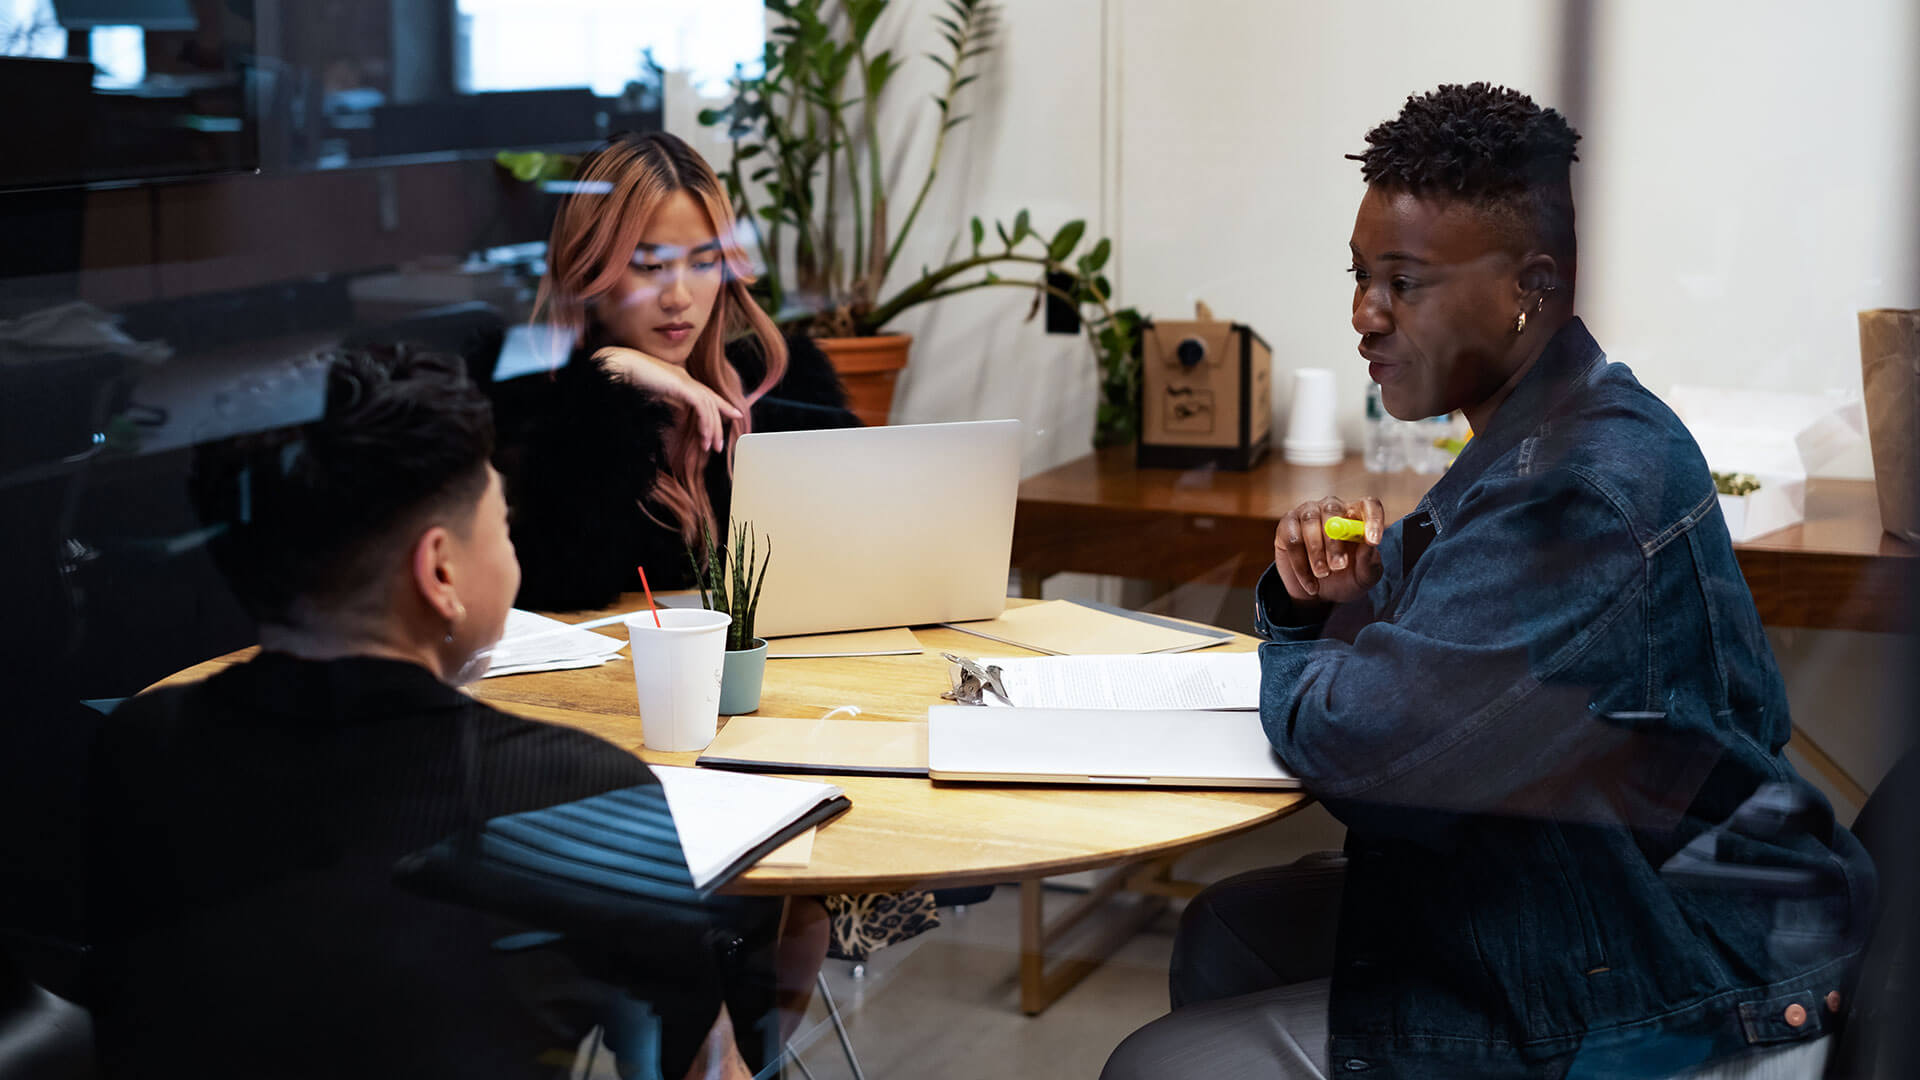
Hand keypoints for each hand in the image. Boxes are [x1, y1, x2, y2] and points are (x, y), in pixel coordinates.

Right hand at [593, 346, 743, 451]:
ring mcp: (683, 380)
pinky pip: (701, 406)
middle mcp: (684, 378)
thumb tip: (667, 420)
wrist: (618, 366)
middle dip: (718, 424)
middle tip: (719, 445)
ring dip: (712, 428)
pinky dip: (705, 422)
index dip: (721, 405)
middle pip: (711, 401)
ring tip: (710, 447)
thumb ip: (662, 404)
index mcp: (678, 379)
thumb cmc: (627, 380)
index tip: (734, 415)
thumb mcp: (650, 396)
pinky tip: (704, 436)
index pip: (705, 393)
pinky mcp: (681, 385)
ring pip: (708, 406)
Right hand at [1273, 495, 1385, 606]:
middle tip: (1339, 566)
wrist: (1319, 594)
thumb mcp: (1365, 576)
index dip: (1372, 519)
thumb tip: (1369, 544)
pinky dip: (1301, 564)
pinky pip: (1293, 539)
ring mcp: (1306, 513)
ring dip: (1316, 551)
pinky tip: (1311, 584)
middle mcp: (1331, 508)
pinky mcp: (1287, 526)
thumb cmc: (1347, 578)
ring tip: (1323, 574)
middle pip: (1333, 511)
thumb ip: (1370, 560)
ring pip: (1310, 522)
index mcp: (1357, 515)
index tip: (1373, 541)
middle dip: (1335, 541)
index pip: (1368, 505)